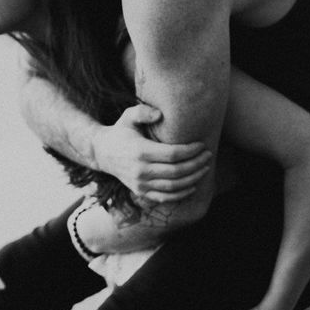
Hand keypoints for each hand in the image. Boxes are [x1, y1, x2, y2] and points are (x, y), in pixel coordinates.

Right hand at [91, 104, 210, 201]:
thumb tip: (160, 114)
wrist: (101, 152)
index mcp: (140, 151)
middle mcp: (140, 170)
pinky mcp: (141, 191)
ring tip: (205, 168)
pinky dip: (182, 194)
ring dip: (194, 178)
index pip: (173, 154)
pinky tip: (193, 185)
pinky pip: (166, 197)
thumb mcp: (128, 116)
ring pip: (174, 186)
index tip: (202, 145)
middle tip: (208, 156)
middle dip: (197, 164)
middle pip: (177, 171)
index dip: (191, 151)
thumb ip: (143, 112)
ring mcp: (140, 183)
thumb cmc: (120, 131)